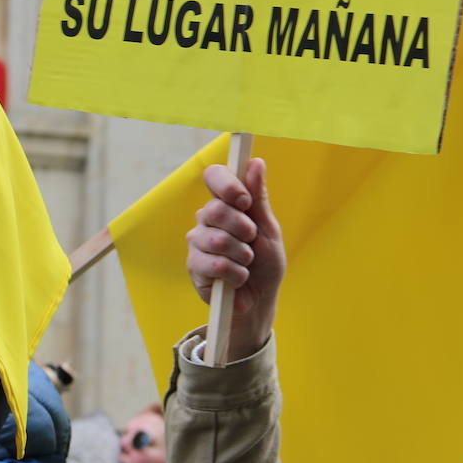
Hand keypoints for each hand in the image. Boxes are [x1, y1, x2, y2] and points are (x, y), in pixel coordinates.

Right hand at [186, 158, 284, 359]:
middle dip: (242, 228)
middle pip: (214, 209)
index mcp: (226, 203)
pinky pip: (214, 264)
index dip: (226, 185)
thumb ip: (258, 198)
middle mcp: (207, 219)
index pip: (213, 176)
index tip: (244, 200)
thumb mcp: (268, 229)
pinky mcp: (194, 266)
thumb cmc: (265, 263)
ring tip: (247, 264)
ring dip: (242, 255)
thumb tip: (255, 163)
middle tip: (252, 240)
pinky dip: (234, 274)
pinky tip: (238, 279)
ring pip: (216, 240)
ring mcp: (197, 242)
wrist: (260, 300)